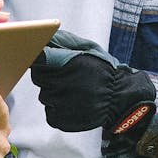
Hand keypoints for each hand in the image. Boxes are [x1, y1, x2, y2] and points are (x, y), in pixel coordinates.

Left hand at [30, 32, 155, 136]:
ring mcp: (58, 103)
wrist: (119, 99)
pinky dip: (59, 108)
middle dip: (50, 76)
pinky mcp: (58, 119)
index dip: (39, 59)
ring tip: (75, 92)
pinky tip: (74, 104)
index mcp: (65, 64)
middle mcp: (60, 84)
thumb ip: (64, 42)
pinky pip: (50, 111)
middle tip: (68, 77)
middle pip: (39, 77)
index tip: (42, 59)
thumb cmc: (103, 71)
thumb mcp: (88, 48)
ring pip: (45, 95)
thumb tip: (44, 38)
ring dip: (55, 93)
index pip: (38, 59)